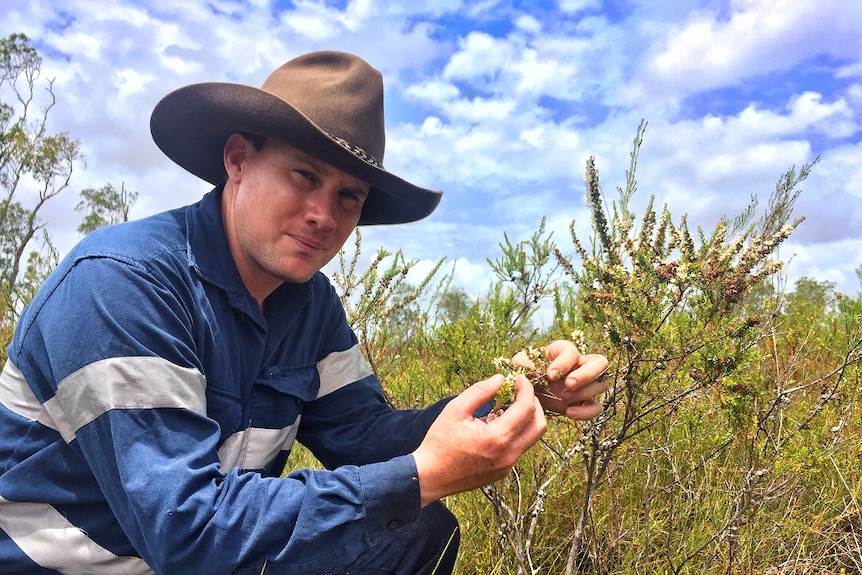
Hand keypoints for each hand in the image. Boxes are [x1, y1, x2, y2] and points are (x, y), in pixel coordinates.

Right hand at [412, 373, 546, 505]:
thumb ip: (480, 391)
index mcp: (497, 438)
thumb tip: (500, 379)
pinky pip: (519, 448)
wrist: (430, 476)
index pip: (526, 409)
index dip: (526, 389)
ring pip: (531, 439)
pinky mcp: (503, 472)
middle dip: (534, 404)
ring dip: (526, 419)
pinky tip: (498, 424)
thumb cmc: (440, 442)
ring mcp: (507, 466)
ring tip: (509, 405)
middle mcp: (508, 455)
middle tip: (521, 392)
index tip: (519, 379)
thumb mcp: (455, 410)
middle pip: (539, 426)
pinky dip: (516, 432)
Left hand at [514, 340, 608, 420]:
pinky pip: (596, 407)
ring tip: (564, 397)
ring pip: (601, 384)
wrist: (528, 393)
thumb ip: (523, 363)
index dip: (564, 362)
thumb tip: (530, 367)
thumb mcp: (520, 365)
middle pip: (599, 362)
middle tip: (568, 384)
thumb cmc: (526, 374)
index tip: (550, 374)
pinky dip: (587, 412)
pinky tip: (569, 413)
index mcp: (563, 351)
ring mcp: (585, 384)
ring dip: (584, 392)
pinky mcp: (584, 402)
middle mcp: (579, 365)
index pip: (572, 350)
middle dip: (586, 374)